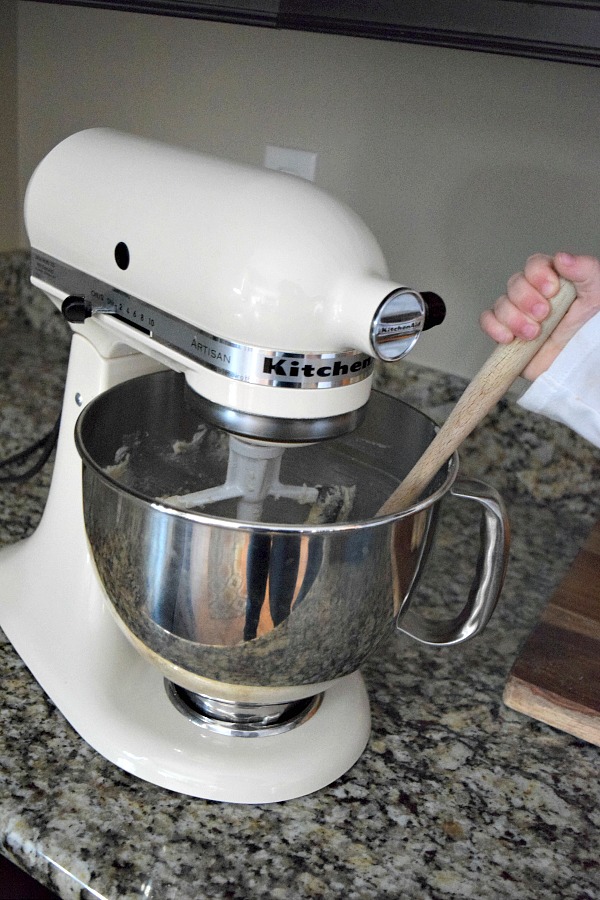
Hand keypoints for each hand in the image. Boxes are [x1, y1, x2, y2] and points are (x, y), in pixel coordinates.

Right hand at [480, 252, 599, 380]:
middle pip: (514, 284)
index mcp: (553, 280)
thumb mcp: (597, 291)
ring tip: (533, 334)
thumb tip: (562, 258)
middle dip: (526, 300)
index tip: (552, 290)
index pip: (534, 265)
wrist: (583, 360)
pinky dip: (494, 328)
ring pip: (500, 305)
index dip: (538, 275)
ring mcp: (518, 315)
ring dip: (514, 319)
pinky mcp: (507, 335)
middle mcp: (533, 295)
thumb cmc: (592, 326)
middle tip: (544, 315)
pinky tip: (509, 337)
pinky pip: (488, 323)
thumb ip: (584, 269)